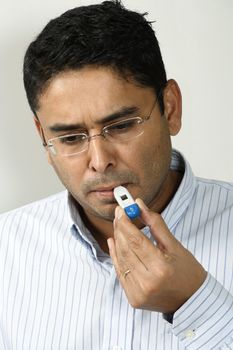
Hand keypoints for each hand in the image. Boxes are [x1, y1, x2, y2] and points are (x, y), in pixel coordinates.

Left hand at [107, 199, 206, 313]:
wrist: (192, 301)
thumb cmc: (187, 271)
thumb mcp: (175, 245)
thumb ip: (156, 224)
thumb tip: (139, 205)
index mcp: (161, 268)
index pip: (136, 240)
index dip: (125, 222)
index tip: (121, 209)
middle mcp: (147, 282)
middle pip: (125, 249)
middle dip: (120, 228)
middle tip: (119, 214)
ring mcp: (138, 293)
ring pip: (120, 259)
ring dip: (117, 240)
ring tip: (118, 225)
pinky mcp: (133, 298)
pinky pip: (120, 272)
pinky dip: (116, 255)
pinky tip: (114, 242)